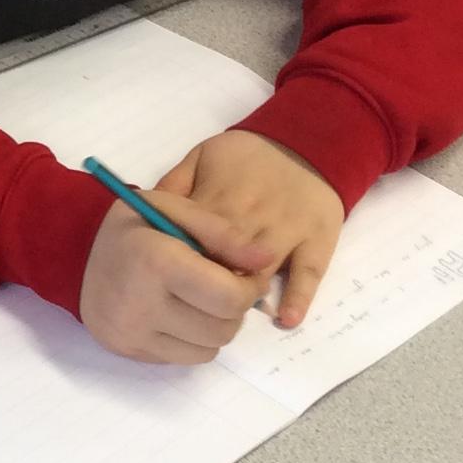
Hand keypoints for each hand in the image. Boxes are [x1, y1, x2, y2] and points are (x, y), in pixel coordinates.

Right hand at [80, 185, 276, 365]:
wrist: (72, 253)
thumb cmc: (132, 227)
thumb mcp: (173, 208)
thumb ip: (222, 231)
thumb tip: (265, 260)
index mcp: (156, 261)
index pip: (229, 297)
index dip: (249, 287)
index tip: (244, 274)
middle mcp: (141, 304)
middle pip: (223, 328)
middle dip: (234, 308)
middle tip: (223, 286)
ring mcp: (132, 333)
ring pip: (209, 350)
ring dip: (216, 327)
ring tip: (200, 300)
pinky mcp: (129, 351)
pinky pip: (185, 359)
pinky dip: (193, 340)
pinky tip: (178, 314)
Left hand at [154, 131, 344, 330]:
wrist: (305, 144)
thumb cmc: (245, 158)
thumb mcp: (202, 157)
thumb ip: (174, 185)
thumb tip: (146, 215)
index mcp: (221, 195)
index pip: (197, 232)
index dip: (181, 259)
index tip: (166, 280)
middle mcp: (255, 215)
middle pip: (228, 255)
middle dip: (210, 281)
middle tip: (192, 305)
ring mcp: (289, 229)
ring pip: (264, 266)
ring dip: (246, 291)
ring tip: (228, 315)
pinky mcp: (317, 240)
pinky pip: (310, 271)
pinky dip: (298, 296)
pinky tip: (286, 318)